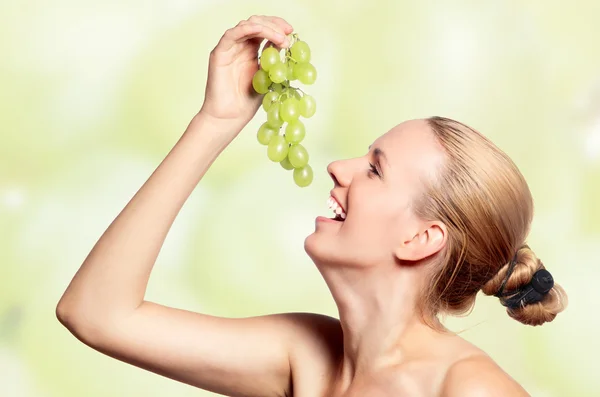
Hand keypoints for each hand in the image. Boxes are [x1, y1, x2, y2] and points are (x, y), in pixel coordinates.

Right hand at [199, 15, 292, 131]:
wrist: (230, 117)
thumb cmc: (247, 102)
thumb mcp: (267, 77)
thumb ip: (274, 60)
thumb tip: (286, 44)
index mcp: (251, 51)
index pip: (264, 30)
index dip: (278, 26)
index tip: (291, 31)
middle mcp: (240, 47)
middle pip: (256, 23)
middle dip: (274, 24)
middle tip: (288, 31)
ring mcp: (229, 49)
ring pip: (246, 25)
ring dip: (266, 27)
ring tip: (281, 38)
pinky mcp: (219, 53)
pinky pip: (231, 34)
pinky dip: (247, 29)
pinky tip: (261, 31)